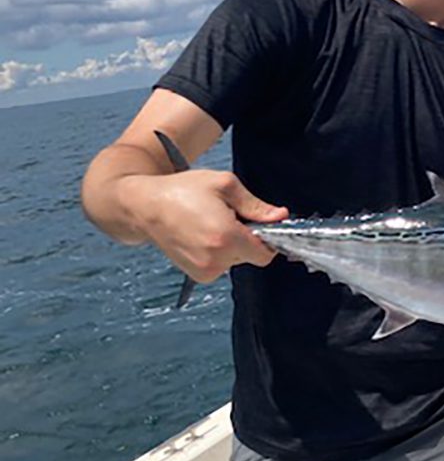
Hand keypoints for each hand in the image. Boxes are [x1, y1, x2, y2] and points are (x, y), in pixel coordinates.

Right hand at [124, 169, 286, 281]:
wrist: (145, 207)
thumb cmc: (183, 191)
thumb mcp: (225, 185)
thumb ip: (256, 206)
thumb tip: (280, 216)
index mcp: (225, 237)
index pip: (265, 253)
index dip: (268, 238)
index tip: (260, 224)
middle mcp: (215, 259)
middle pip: (251, 256)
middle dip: (248, 238)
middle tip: (229, 216)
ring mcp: (204, 270)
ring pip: (237, 260)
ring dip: (233, 245)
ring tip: (212, 223)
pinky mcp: (197, 275)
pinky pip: (222, 265)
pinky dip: (220, 252)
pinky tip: (204, 235)